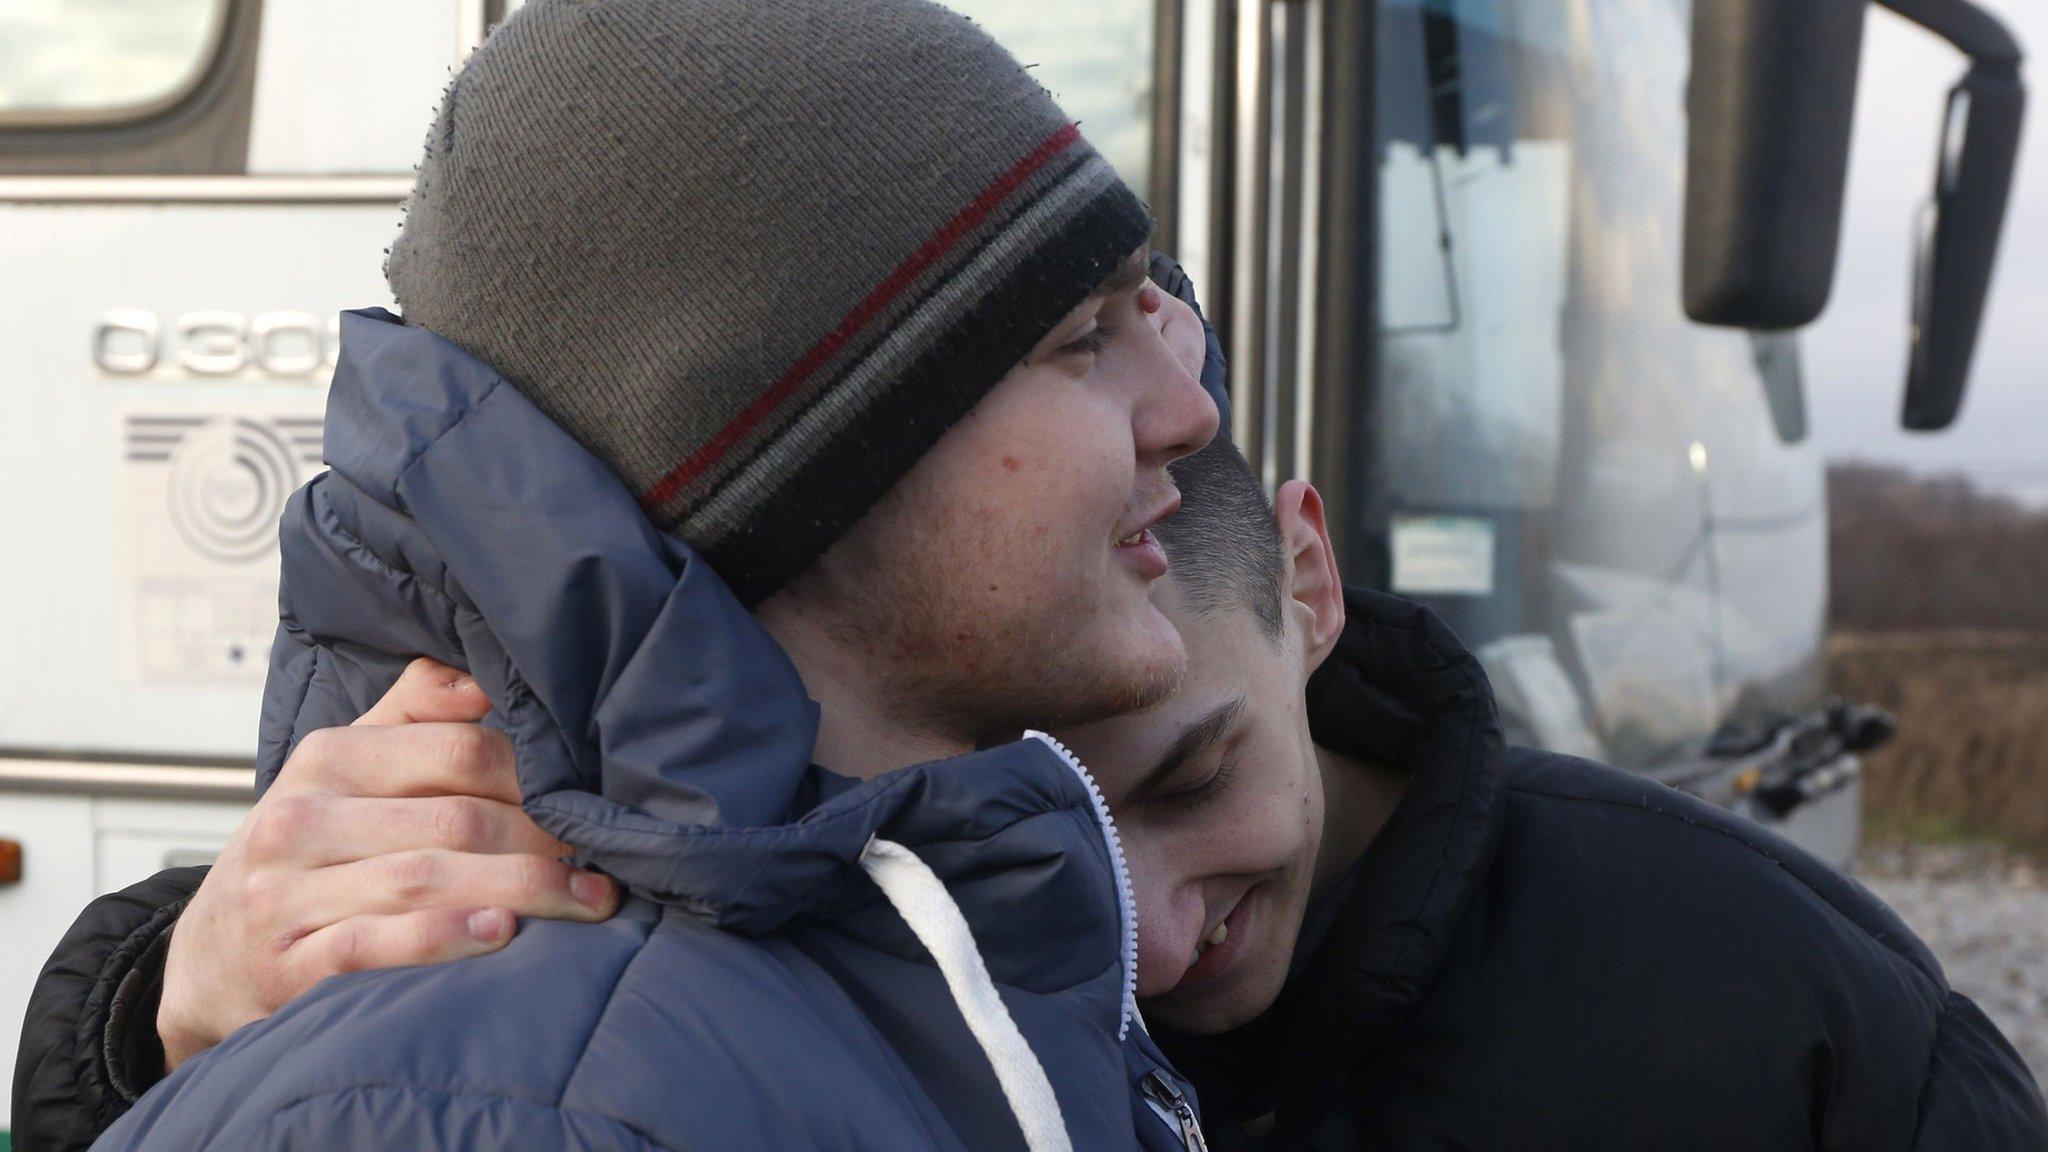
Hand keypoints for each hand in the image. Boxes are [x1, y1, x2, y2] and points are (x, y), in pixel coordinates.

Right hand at [157, 659, 617, 1068]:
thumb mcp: (347, 768)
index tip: (592, 799)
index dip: (537, 776)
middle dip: (544, 840)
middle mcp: (301, 821)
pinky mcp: (288, 966)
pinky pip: (374, 946)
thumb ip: (415, 712)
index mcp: (327, 759)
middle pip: (455, 820)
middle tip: (606, 860)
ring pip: (425, 881)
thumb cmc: (308, 852)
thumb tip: (483, 675)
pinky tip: (501, 932)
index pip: (458, 750)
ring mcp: (287, 896)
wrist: (209, 956)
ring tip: (586, 900)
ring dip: (521, 890)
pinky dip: (443, 938)